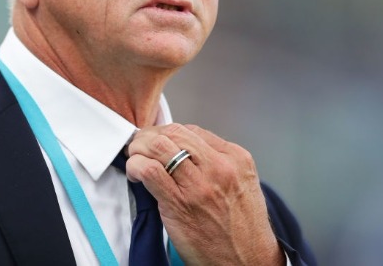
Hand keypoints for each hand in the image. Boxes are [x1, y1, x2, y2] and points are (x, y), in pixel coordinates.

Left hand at [126, 123, 284, 265]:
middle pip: (175, 132)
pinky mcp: (180, 204)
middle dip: (151, 136)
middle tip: (140, 146)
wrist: (247, 262)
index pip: (193, 130)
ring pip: (160, 145)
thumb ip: (217, 164)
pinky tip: (135, 174)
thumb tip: (181, 151)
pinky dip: (136, 166)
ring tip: (134, 158)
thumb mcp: (241, 185)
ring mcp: (199, 184)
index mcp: (236, 158)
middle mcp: (220, 167)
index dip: (168, 132)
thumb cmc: (242, 230)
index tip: (157, 140)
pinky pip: (150, 171)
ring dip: (140, 148)